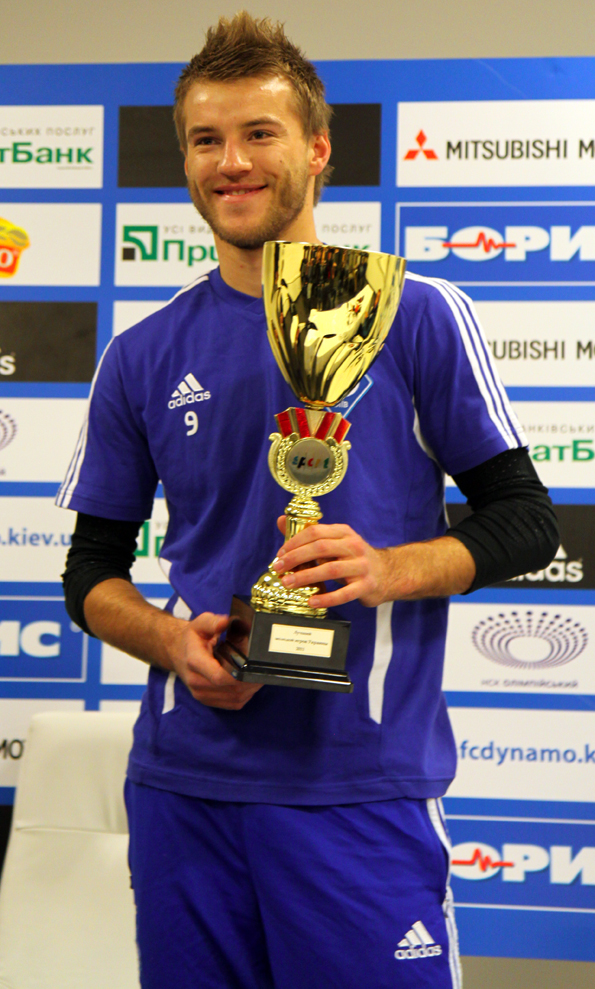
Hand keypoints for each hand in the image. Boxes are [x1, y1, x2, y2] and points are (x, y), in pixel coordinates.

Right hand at [170, 612, 260, 709]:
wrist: (177, 652)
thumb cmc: (192, 638)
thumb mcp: (200, 624)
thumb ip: (213, 622)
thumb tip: (226, 622)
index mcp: (195, 662)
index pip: (219, 676)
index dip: (239, 675)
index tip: (252, 665)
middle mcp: (196, 682)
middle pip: (231, 689)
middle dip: (250, 680)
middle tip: (261, 667)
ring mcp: (201, 694)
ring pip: (235, 698)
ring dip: (251, 688)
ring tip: (257, 674)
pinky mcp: (208, 701)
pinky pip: (233, 704)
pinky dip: (245, 695)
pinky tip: (249, 683)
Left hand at [273, 518, 389, 608]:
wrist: (387, 574)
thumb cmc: (353, 559)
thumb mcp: (335, 543)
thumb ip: (309, 535)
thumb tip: (281, 521)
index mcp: (344, 533)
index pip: (316, 532)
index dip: (294, 542)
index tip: (280, 554)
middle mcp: (354, 546)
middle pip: (321, 548)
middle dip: (296, 558)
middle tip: (279, 568)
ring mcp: (362, 566)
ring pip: (331, 569)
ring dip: (306, 577)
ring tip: (288, 583)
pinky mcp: (366, 585)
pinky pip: (344, 593)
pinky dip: (326, 598)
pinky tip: (312, 601)